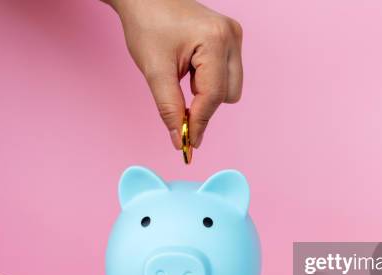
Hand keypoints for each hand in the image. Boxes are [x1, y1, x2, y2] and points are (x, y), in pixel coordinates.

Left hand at [110, 0, 242, 148]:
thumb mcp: (154, 70)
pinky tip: (189, 70)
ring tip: (181, 77)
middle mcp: (231, 37)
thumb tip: (179, 140)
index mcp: (215, 40)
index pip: (213, 95)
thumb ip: (169, 108)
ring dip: (206, 94)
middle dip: (203, 106)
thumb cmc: (147, 24)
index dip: (199, 122)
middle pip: (228, 95)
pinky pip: (227, 76)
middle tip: (177, 110)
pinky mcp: (231, 40)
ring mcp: (234, 37)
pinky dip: (208, 83)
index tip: (188, 143)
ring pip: (231, 88)